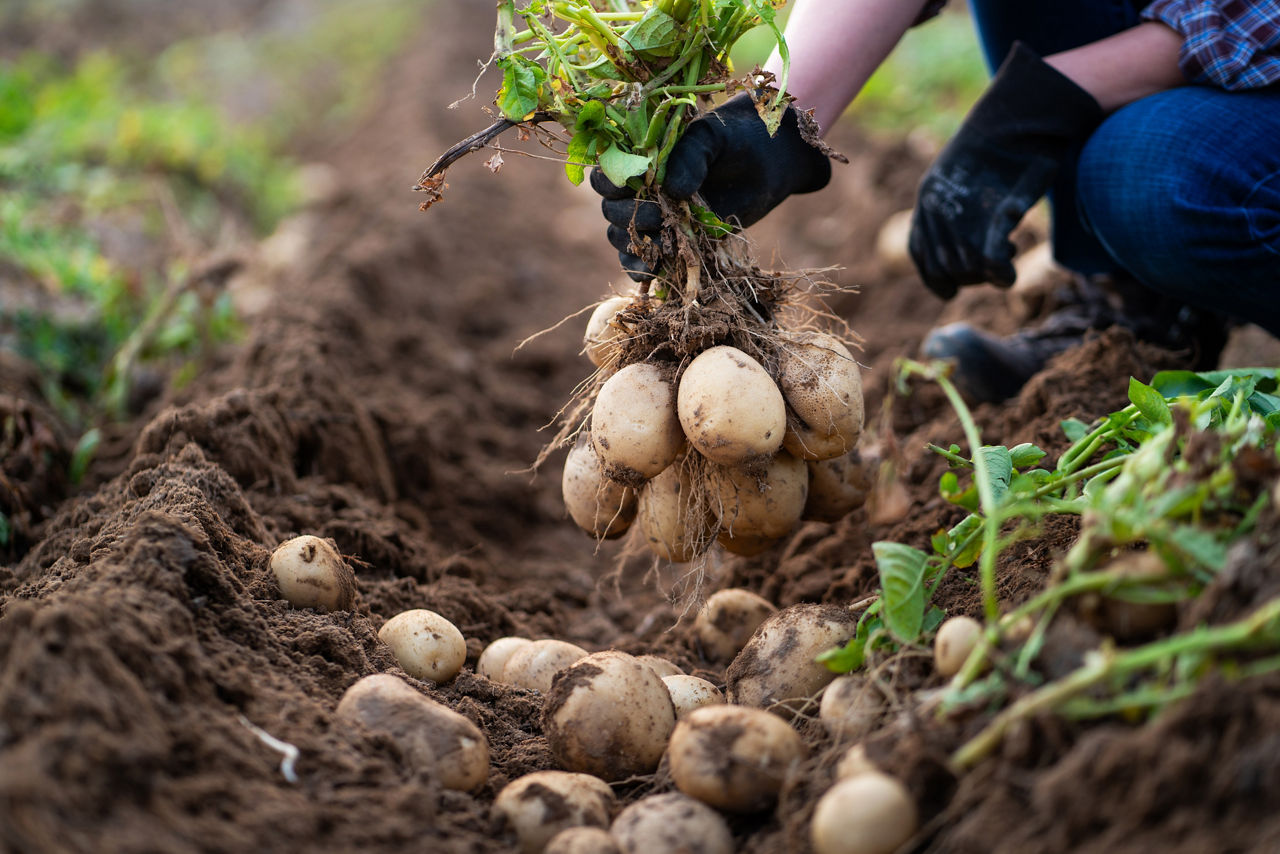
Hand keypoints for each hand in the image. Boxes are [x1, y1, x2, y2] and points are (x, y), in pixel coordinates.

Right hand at [592, 92, 831, 280]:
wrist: (769, 159)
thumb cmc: (736, 138)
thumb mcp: (712, 137)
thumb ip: (690, 156)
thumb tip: (672, 190)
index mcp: (639, 158)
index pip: (606, 174)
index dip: (611, 184)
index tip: (635, 186)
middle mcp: (639, 189)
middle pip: (611, 210)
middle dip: (630, 215)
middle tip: (659, 213)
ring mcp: (653, 217)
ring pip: (622, 237)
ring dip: (638, 244)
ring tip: (664, 242)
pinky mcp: (671, 240)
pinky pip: (642, 260)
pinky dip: (642, 268)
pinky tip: (655, 270)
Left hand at [909, 42, 1103, 299]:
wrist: (1024, 115)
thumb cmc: (1004, 142)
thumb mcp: (968, 172)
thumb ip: (957, 204)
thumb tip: (961, 238)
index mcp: (928, 197)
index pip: (919, 251)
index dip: (934, 276)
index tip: (949, 290)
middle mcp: (938, 210)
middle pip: (944, 267)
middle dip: (968, 276)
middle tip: (994, 262)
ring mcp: (964, 215)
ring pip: (966, 271)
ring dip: (986, 275)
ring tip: (1008, 254)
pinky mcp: (996, 218)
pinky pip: (991, 265)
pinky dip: (1001, 277)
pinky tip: (1009, 275)